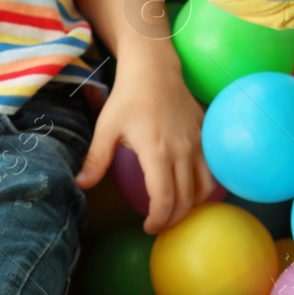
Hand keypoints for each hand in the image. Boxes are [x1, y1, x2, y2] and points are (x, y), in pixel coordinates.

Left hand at [76, 48, 211, 234]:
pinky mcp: (205, 133)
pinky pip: (212, 167)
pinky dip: (205, 184)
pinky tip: (192, 186)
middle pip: (187, 199)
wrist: (154, 67)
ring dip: (193, 204)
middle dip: (174, 219)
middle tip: (160, 223)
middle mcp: (182, 150)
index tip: (147, 227)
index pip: (164, 199)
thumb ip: (96, 159)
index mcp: (157, 152)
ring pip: (206, 186)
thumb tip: (81, 185)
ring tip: (177, 208)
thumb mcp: (106, 127)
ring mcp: (198, 141)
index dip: (157, 220)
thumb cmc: (128, 96)